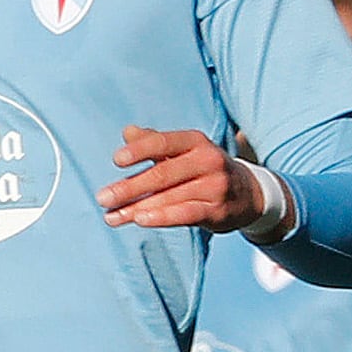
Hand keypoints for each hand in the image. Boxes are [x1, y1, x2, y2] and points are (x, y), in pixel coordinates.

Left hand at [100, 125, 269, 234]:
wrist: (249, 193)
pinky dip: (162, 217)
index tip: (116, 161)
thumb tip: (127, 132)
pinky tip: (140, 220)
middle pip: (162, 174)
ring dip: (136, 209)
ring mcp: (215, 187)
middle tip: (102, 197)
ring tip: (111, 216)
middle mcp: (207, 161)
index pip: (163, 142)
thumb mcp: (182, 150)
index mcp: (194, 141)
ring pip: (169, 197)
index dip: (139, 150)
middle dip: (129, 187)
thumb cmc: (202, 168)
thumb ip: (153, 142)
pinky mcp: (218, 211)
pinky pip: (186, 214)